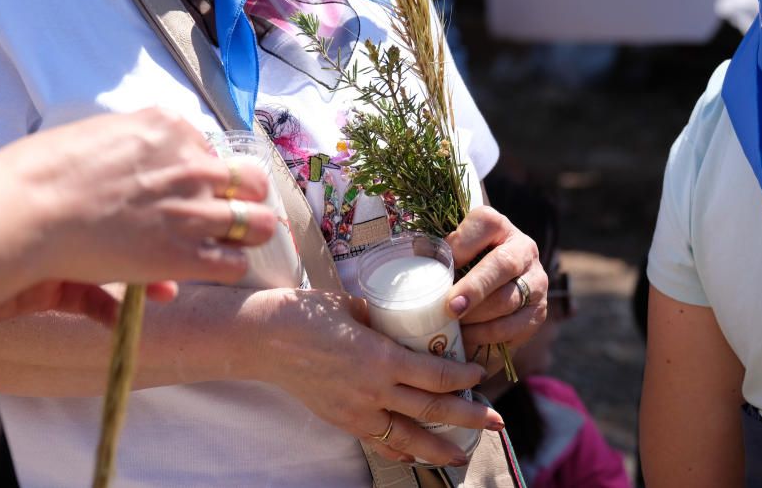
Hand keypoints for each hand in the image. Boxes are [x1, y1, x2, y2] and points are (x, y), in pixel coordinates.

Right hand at [0, 108, 276, 317]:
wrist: (27, 209)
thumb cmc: (46, 172)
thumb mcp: (99, 136)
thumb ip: (133, 147)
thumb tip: (145, 168)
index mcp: (169, 127)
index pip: (212, 150)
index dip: (204, 173)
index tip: (187, 189)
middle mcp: (190, 163)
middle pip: (251, 181)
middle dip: (245, 197)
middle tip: (227, 213)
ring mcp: (192, 207)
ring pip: (256, 223)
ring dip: (246, 234)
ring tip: (227, 243)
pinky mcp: (184, 252)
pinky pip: (234, 263)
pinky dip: (226, 267)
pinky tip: (207, 267)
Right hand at [256, 289, 503, 465]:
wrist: (264, 340)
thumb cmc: (307, 314)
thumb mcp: (353, 306)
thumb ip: (382, 319)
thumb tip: (401, 319)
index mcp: (381, 358)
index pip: (436, 374)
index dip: (463, 376)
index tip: (480, 373)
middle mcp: (374, 390)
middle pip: (433, 410)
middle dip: (470, 417)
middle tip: (497, 421)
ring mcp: (357, 410)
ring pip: (409, 436)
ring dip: (441, 446)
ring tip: (464, 454)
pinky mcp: (342, 420)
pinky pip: (379, 441)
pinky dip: (402, 450)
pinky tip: (417, 455)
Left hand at [444, 206, 547, 370]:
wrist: (488, 285)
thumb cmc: (457, 266)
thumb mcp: (447, 251)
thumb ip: (435, 253)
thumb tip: (415, 265)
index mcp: (497, 225)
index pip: (484, 225)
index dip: (461, 246)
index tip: (442, 266)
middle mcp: (523, 249)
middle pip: (502, 266)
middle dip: (473, 289)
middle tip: (449, 308)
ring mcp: (535, 281)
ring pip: (509, 300)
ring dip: (477, 319)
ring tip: (453, 329)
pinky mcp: (537, 312)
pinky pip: (515, 327)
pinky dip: (488, 337)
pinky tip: (468, 341)